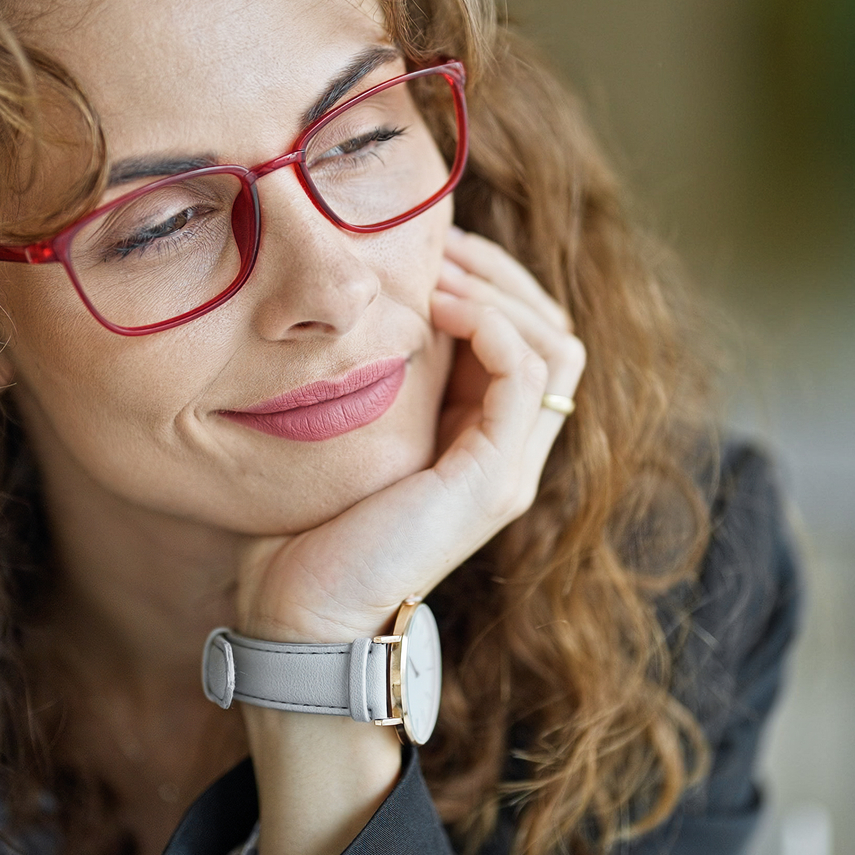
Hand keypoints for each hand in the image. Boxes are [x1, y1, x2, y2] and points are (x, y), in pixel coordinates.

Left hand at [234, 225, 586, 641]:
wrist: (299, 614)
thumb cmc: (305, 528)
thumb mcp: (353, 431)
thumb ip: (380, 379)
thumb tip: (364, 302)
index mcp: (481, 440)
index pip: (528, 334)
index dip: (490, 278)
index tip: (430, 244)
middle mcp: (509, 453)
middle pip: (553, 330)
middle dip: (500, 271)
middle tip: (438, 240)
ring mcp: (509, 469)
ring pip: (555, 344)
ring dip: (499, 289)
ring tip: (436, 269)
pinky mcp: (493, 481)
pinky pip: (527, 376)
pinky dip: (493, 325)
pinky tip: (440, 307)